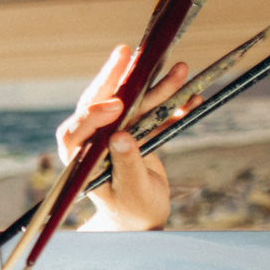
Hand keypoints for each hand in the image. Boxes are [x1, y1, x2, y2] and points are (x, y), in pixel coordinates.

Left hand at [56, 45, 193, 232]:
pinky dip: (172, 104)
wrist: (140, 217)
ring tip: (181, 69)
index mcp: (79, 156)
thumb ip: (126, 165)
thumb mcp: (130, 191)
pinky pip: (153, 113)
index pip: (77, 129)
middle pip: (102, 102)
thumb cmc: (130, 210)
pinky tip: (192, 95)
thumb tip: (120, 138)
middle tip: (125, 52)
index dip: (93, 113)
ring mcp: (113, 131)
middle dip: (118, 77)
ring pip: (133, 103)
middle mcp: (92, 138)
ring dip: (157, 86)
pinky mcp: (134, 129)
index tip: (114, 104)